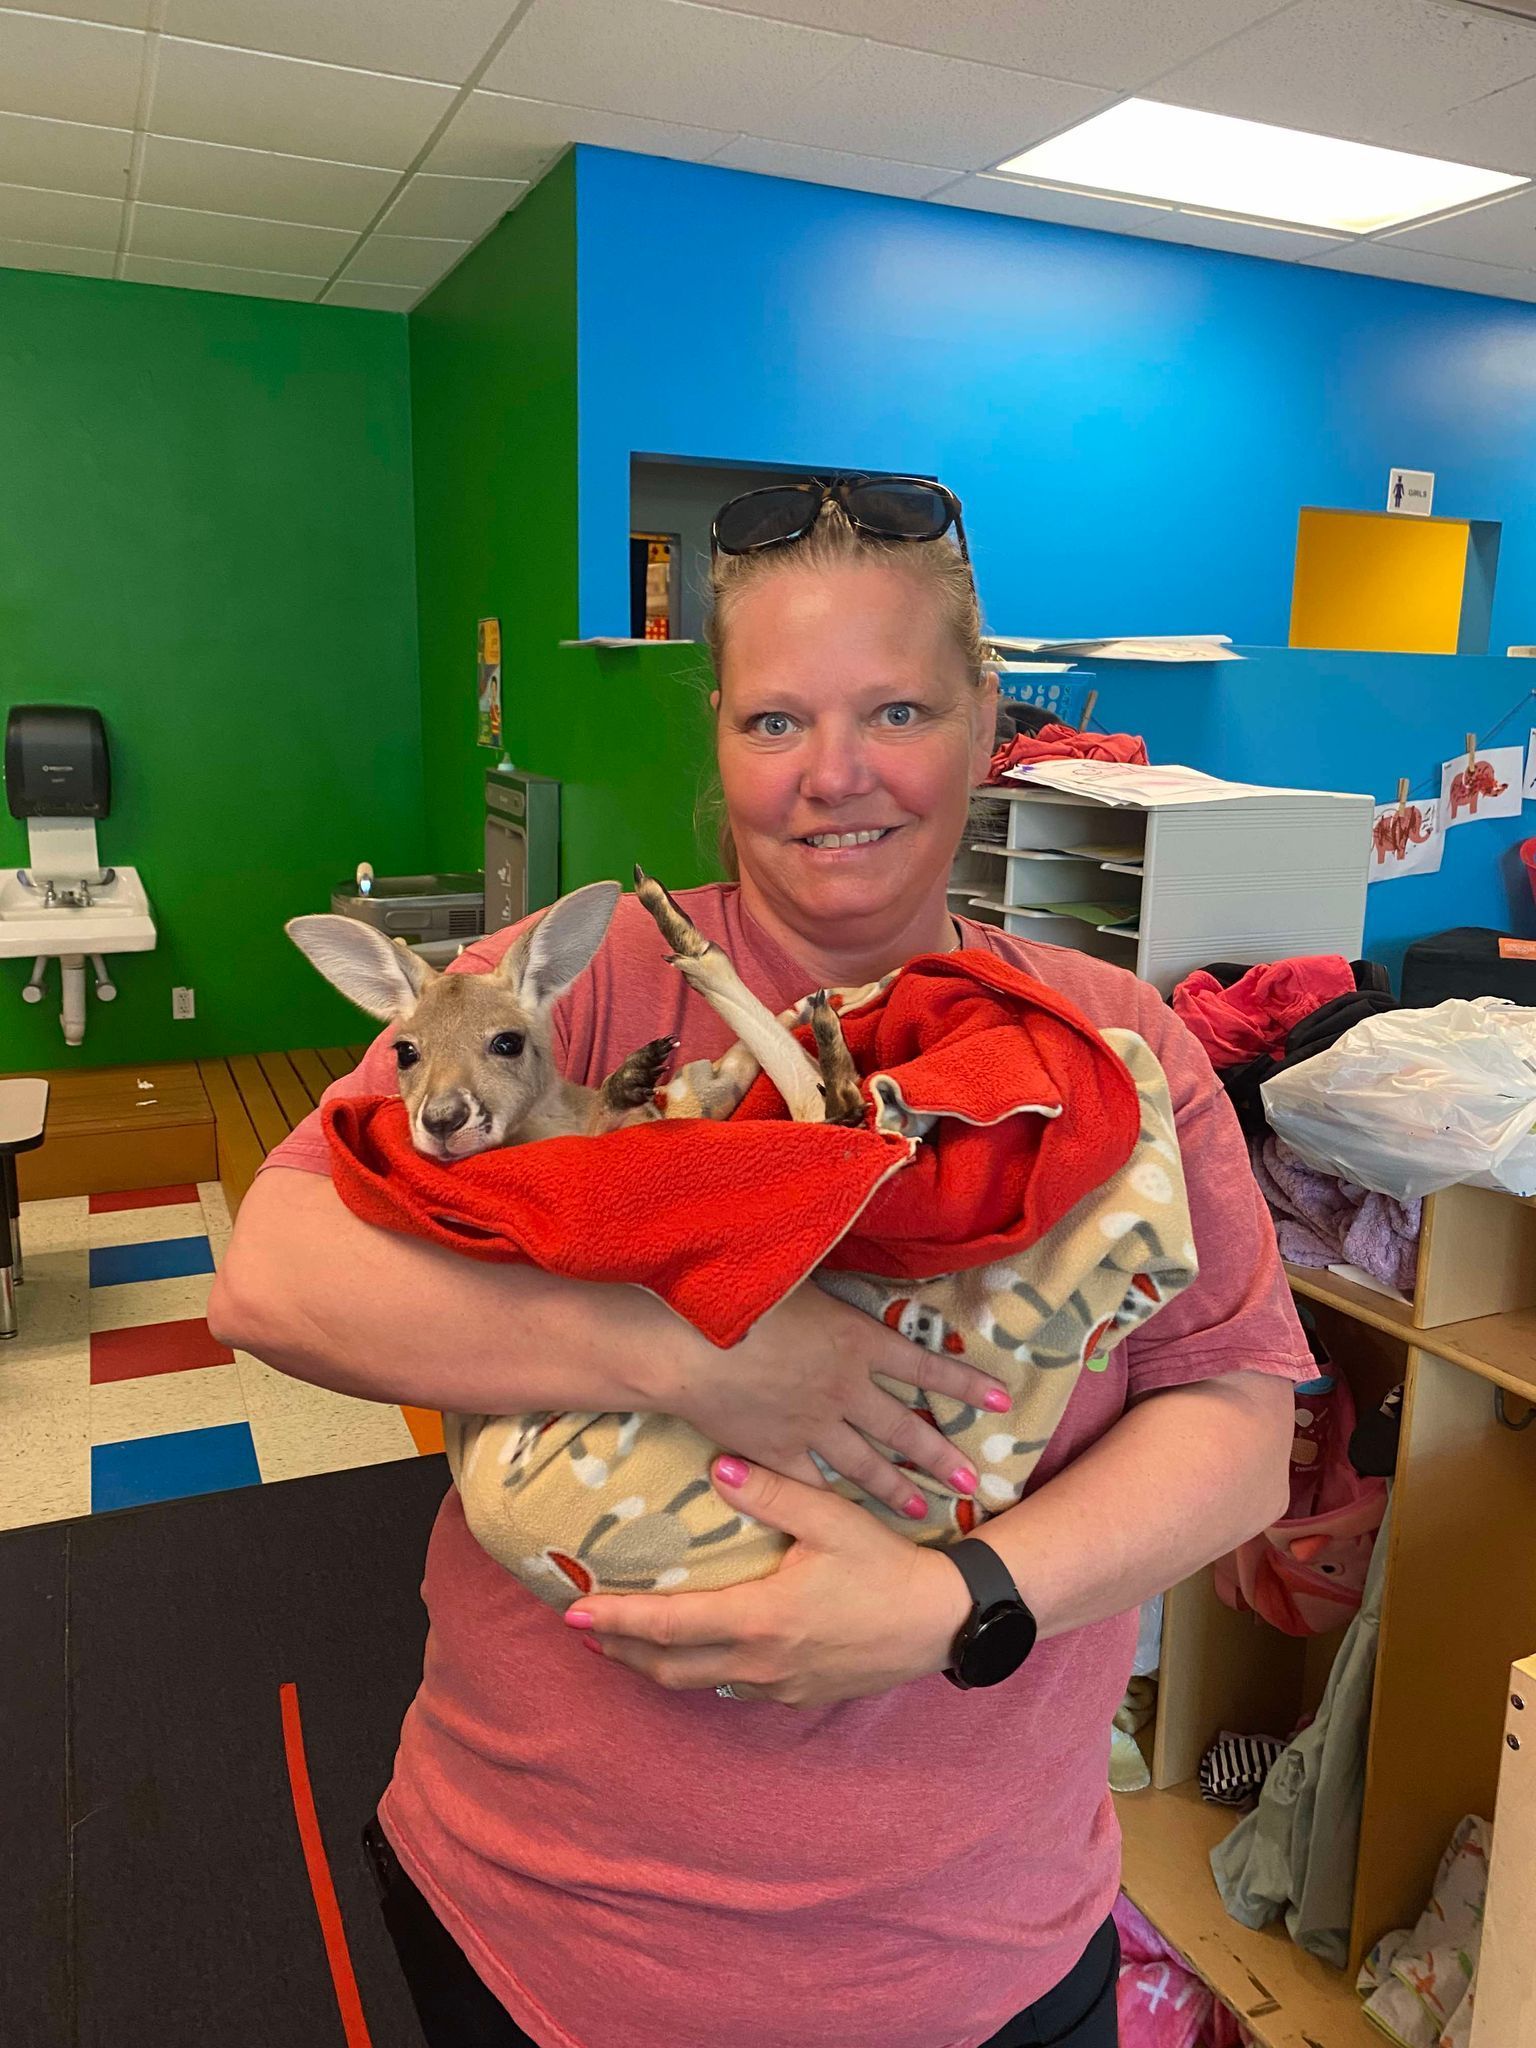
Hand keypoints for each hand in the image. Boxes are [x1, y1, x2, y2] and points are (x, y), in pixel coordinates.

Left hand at [564, 1457, 972, 1709]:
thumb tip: (719, 1470)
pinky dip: (702, 1672)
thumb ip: (776, 1493)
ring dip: (658, 1666)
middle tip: (586, 1633)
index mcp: (760, 1620)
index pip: (670, 1627)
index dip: (617, 1622)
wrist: (944, 1621)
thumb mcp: (834, 1520)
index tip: (574, 1614)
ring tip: (629, 1644)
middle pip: (671, 1668)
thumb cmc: (889, 1566)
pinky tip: (702, 1651)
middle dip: (622, 1653)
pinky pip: (736, 1687)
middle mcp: (760, 1662)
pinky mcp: (801, 1695)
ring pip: (700, 1683)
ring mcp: (781, 1686)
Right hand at [655, 1280, 1009, 1517]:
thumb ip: (830, 1271)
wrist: (683, 1346)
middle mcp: (845, 1388)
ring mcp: (813, 1425)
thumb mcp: (796, 1269)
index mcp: (856, 1340)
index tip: (1000, 1399)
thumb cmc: (737, 1294)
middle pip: (903, 1427)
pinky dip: (836, 1496)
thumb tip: (847, 1237)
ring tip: (927, 1507)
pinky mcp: (777, 1452)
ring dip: (899, 1486)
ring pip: (867, 1463)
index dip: (963, 1382)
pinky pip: (815, 1479)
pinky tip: (851, 1512)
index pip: (923, 1363)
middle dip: (941, 1454)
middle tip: (973, 1479)